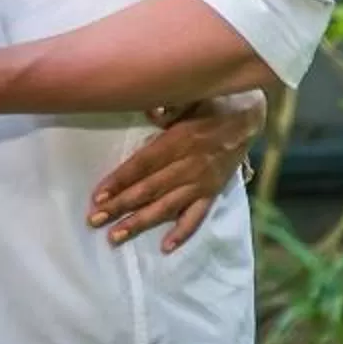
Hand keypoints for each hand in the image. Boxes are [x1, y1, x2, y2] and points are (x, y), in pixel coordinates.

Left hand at [90, 89, 266, 252]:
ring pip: (167, 207)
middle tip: (94, 221)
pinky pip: (197, 216)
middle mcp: (188, 165)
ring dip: (140, 223)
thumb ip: (167, 106)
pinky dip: (182, 232)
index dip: (119, 181)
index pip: (142, 165)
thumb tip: (150, 111)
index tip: (98, 196)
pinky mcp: (213, 192)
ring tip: (116, 237)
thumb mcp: (188, 96)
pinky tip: (166, 247)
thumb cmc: (210, 104)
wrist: (248, 117)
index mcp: (179, 141)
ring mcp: (201, 182)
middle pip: (149, 189)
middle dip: (119, 206)